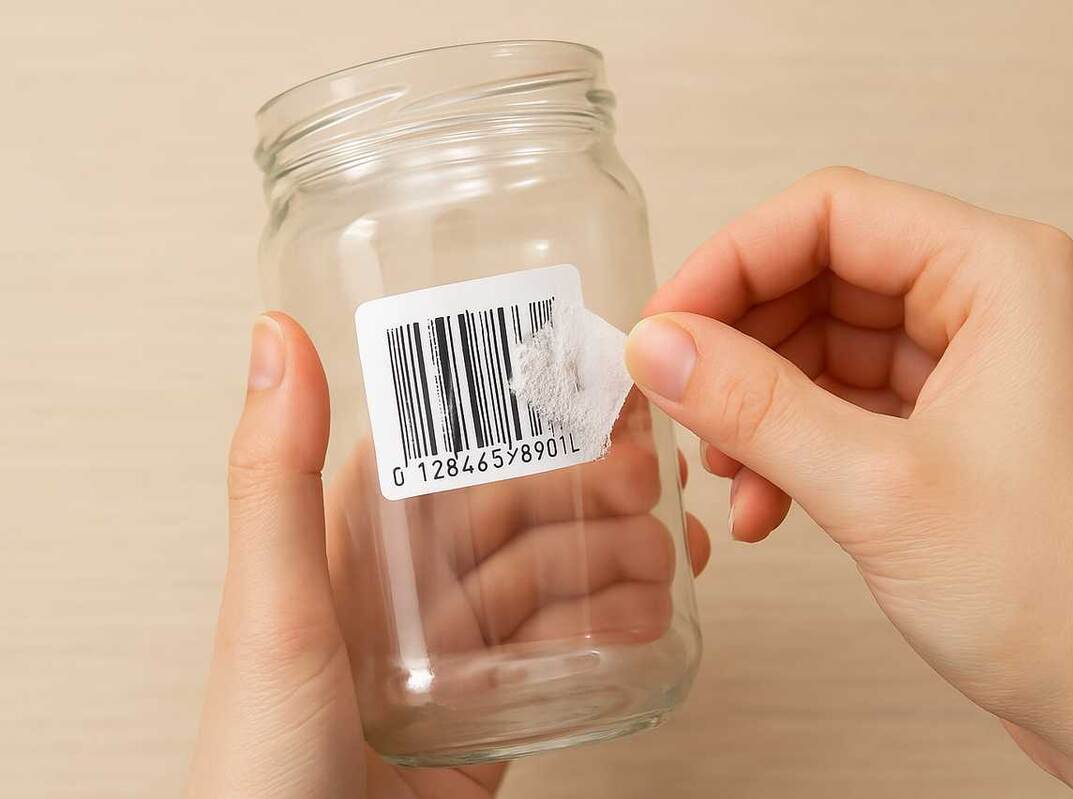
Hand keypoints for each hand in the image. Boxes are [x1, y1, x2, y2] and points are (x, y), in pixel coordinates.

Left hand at [187, 314, 708, 797]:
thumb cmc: (260, 762)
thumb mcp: (272, 610)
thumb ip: (273, 478)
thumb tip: (272, 335)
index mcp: (344, 551)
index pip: (434, 452)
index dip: (509, 415)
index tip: (579, 389)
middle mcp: (401, 595)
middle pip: (511, 514)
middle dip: (586, 491)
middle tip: (652, 482)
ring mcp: (453, 656)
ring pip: (548, 580)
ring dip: (613, 557)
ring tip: (670, 553)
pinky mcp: (493, 712)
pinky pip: (562, 653)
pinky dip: (611, 629)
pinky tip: (653, 615)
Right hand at [625, 167, 1072, 797]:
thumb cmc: (1058, 595)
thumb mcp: (876, 488)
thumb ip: (752, 405)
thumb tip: (657, 346)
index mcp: (1002, 275)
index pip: (832, 215)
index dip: (732, 261)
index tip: (664, 325)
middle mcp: (993, 303)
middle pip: (823, 276)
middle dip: (741, 344)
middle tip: (677, 400)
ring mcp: (975, 366)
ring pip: (826, 344)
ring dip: (760, 406)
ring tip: (726, 474)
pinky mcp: (955, 426)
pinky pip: (846, 403)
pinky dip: (793, 444)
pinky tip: (764, 505)